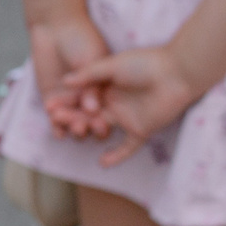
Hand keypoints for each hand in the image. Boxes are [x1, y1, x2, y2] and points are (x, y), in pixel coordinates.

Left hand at [25, 14, 108, 128]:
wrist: (57, 28)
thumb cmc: (82, 40)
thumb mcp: (91, 62)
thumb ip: (91, 87)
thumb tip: (93, 109)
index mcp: (105, 91)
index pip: (107, 111)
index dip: (105, 121)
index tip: (103, 126)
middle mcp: (89, 99)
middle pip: (90, 120)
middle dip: (89, 126)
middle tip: (86, 128)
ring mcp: (71, 101)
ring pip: (73, 121)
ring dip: (73, 128)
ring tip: (73, 129)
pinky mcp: (52, 100)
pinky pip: (55, 118)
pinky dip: (56, 126)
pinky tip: (57, 133)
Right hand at [47, 43, 201, 165]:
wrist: (176, 72)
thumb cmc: (146, 63)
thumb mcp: (113, 65)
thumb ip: (89, 74)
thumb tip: (64, 80)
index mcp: (106, 86)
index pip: (81, 97)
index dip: (66, 101)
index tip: (49, 104)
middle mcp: (114, 103)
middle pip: (88, 114)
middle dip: (71, 116)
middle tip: (54, 118)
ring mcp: (126, 118)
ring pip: (102, 128)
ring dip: (87, 131)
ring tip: (73, 133)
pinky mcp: (141, 130)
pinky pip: (126, 147)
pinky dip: (116, 156)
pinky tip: (103, 163)